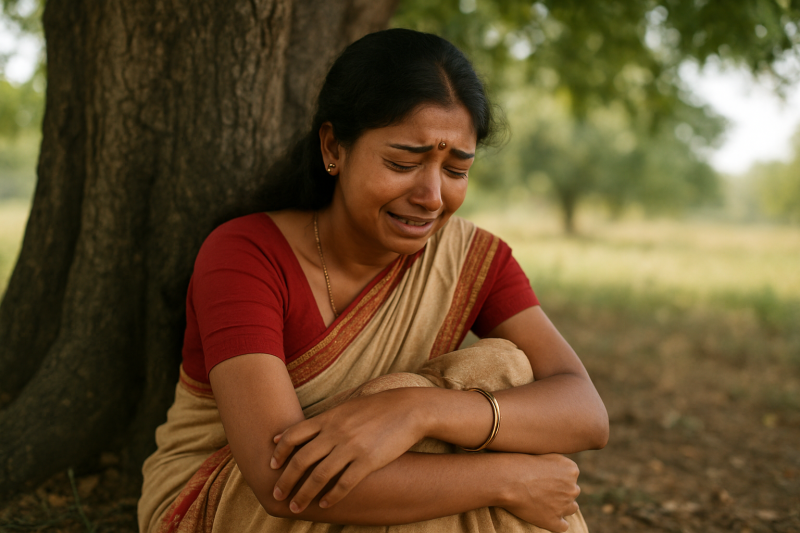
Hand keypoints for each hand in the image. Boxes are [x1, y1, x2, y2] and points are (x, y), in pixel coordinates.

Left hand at [270, 387, 425, 512]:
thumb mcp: (345, 409)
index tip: (272, 465)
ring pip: (319, 475)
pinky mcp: (368, 460)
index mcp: (328, 418)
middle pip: (301, 459)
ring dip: (304, 494)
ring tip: (296, 506)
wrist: (408, 408)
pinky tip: (325, 503)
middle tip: (277, 494)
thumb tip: (297, 431)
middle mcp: (336, 432)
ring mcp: (351, 447)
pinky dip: (332, 495)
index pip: (293, 435)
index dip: (279, 451)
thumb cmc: (376, 408)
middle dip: (285, 480)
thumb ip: (321, 421)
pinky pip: (344, 483)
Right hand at [499, 454, 580, 532]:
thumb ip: (556, 462)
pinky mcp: (554, 521)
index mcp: (571, 469)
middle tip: (541, 489)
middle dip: (560, 492)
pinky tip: (545, 516)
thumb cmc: (519, 463)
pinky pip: (563, 526)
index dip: (558, 477)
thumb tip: (558, 469)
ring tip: (544, 502)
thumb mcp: (542, 453)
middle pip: (571, 492)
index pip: (571, 476)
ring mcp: (564, 506)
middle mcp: (572, 488)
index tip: (544, 477)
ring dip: (561, 506)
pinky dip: (555, 522)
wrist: (506, 479)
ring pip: (571, 508)